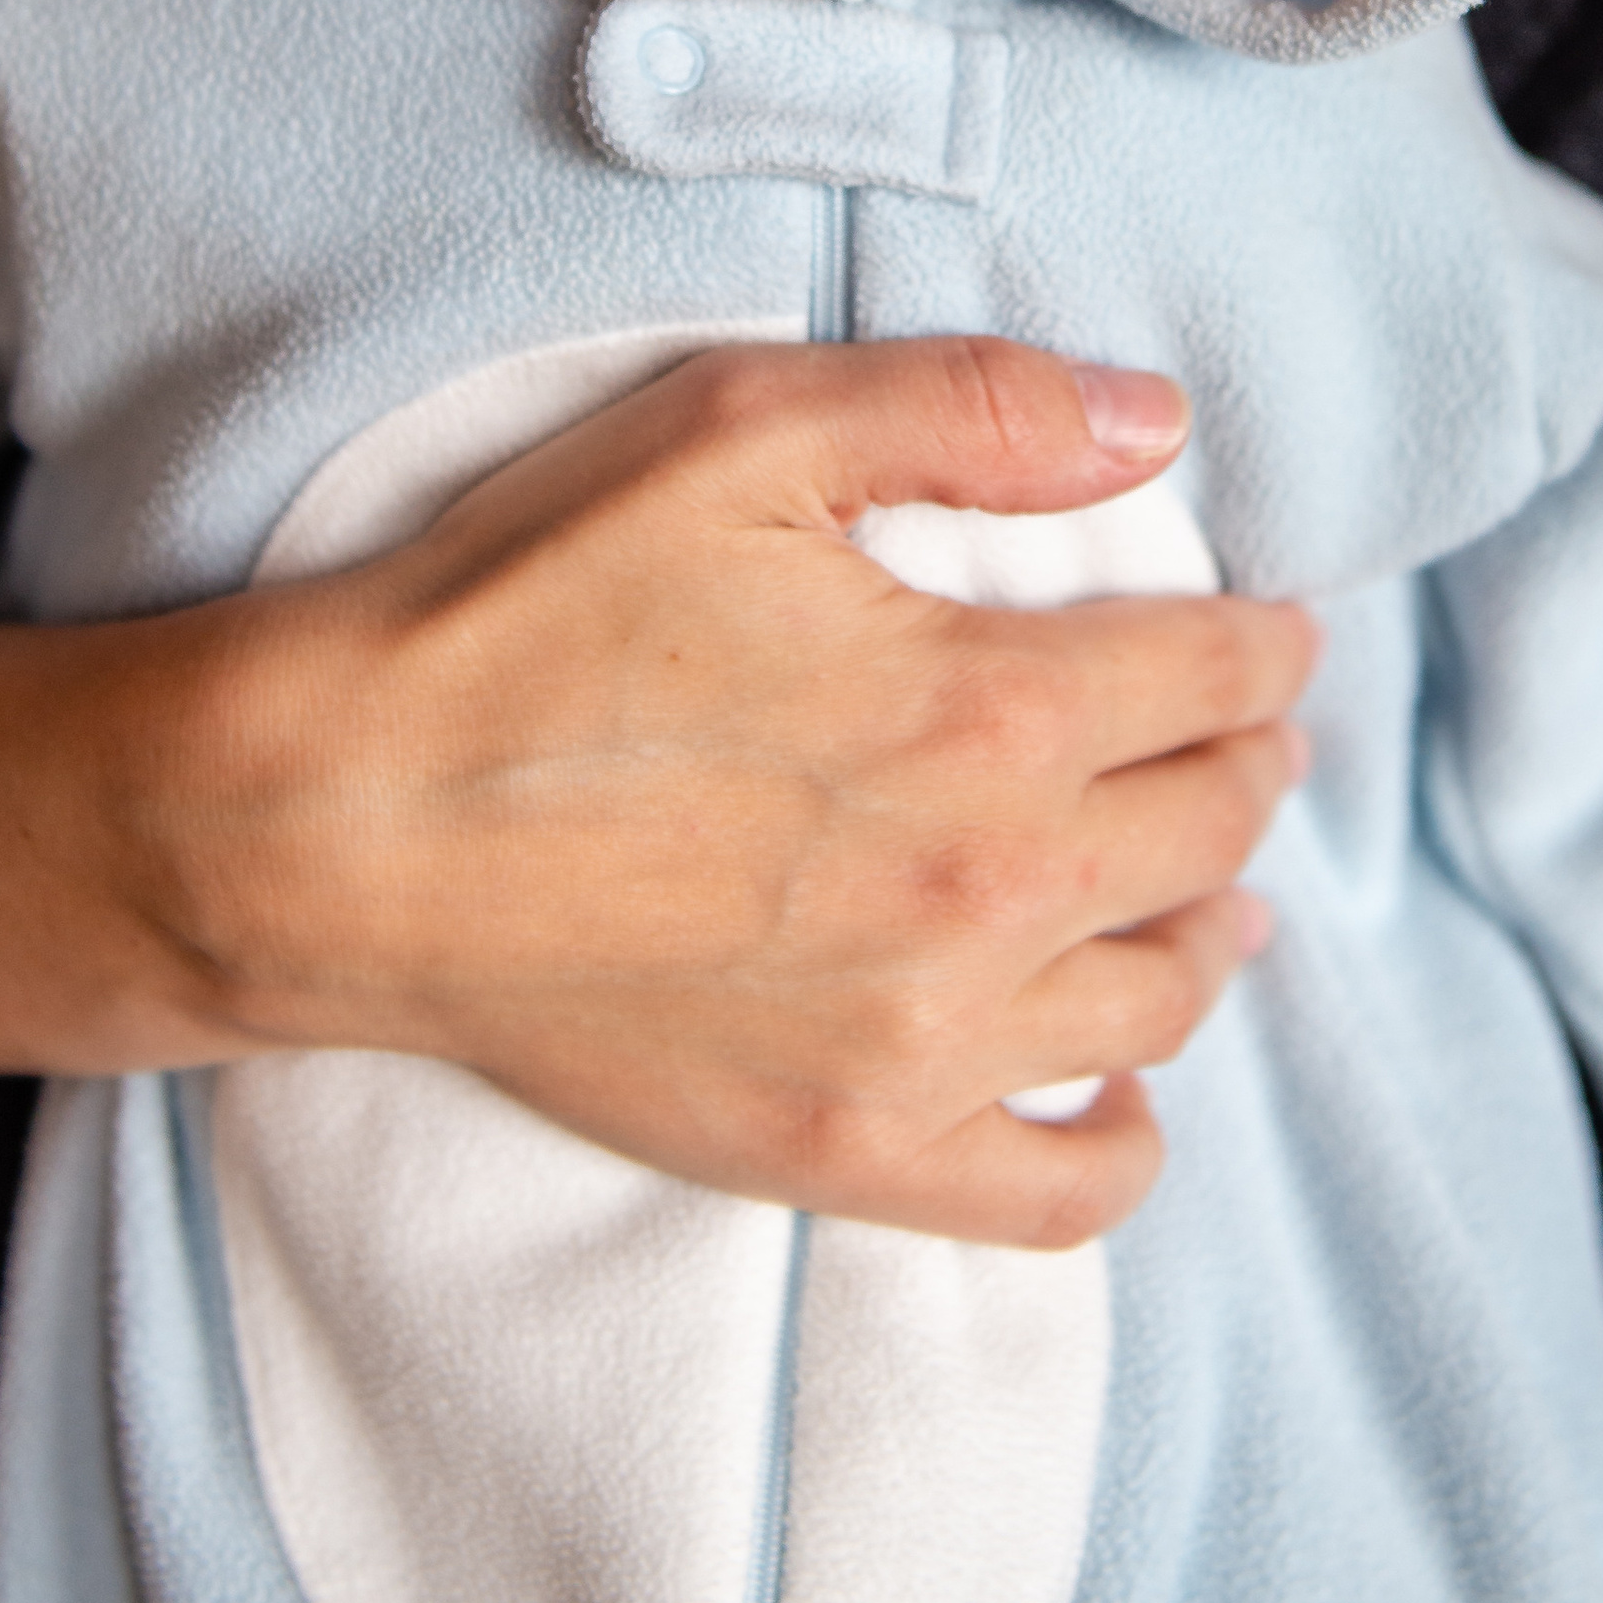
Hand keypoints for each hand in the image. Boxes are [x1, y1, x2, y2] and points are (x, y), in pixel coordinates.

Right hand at [0, 338, 1314, 1248]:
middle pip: (1210, 829)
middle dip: (1251, 764)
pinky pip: (1058, 1194)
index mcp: (986, 708)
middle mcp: (988, 889)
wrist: (335, 827)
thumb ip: (971, 407)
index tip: (1266, 630)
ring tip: (1211, 882)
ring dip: (1217, 923)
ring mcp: (923, 1045)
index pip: (1213, 674)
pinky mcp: (844, 1155)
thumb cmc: (522, 612)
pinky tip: (1125, 1086)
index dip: (1264, 642)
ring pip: (1164, 997)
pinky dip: (1124, 1141)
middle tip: (1243, 731)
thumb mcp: (738, 431)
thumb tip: (1154, 417)